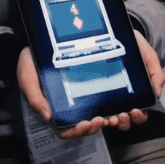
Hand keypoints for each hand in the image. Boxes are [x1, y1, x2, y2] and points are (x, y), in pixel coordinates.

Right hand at [18, 31, 164, 138]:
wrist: (48, 31)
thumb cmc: (35, 57)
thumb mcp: (28, 73)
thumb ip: (33, 95)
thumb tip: (48, 116)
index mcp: (60, 106)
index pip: (70, 129)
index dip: (80, 131)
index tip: (89, 123)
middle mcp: (79, 102)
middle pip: (95, 124)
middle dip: (106, 124)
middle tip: (111, 118)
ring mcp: (94, 91)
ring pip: (112, 115)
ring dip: (122, 119)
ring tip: (125, 111)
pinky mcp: (108, 78)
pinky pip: (124, 96)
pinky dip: (135, 101)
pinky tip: (136, 100)